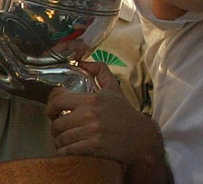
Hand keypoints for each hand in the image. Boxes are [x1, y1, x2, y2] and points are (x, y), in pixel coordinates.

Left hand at [47, 61, 164, 166]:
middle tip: (63, 128)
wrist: (140, 136)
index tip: (53, 112)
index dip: (50, 107)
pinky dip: (65, 152)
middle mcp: (90, 114)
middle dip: (57, 128)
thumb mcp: (114, 89)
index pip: (58, 101)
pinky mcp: (93, 147)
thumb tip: (82, 62)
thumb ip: (100, 71)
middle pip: (56, 124)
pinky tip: (72, 149)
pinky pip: (66, 151)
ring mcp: (91, 132)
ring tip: (69, 139)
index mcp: (93, 99)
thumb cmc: (124, 113)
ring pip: (60, 139)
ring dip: (61, 141)